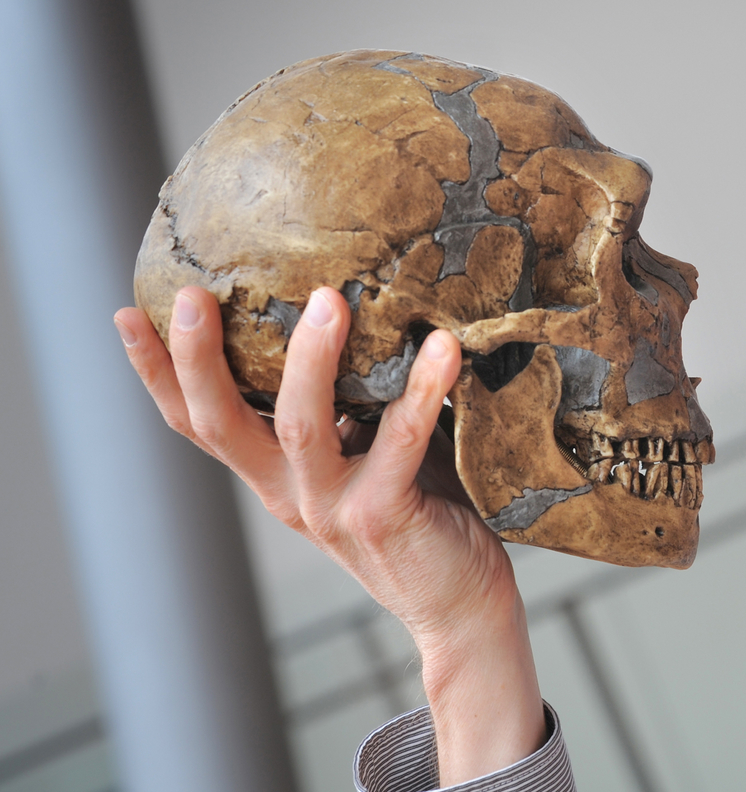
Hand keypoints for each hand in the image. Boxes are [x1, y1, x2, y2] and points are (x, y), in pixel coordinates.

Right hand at [115, 286, 543, 783]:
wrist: (461, 605)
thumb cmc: (424, 511)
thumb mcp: (368, 451)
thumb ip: (350, 402)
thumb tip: (352, 309)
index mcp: (275, 476)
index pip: (198, 423)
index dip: (158, 374)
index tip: (129, 314)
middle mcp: (289, 493)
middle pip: (222, 424)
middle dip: (198, 359)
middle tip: (193, 297)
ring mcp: (332, 508)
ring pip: (301, 429)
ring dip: (311, 361)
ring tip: (328, 301)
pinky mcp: (383, 516)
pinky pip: (399, 443)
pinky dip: (421, 390)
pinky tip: (443, 347)